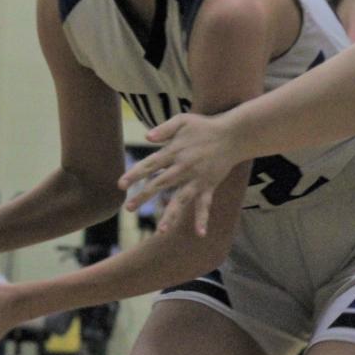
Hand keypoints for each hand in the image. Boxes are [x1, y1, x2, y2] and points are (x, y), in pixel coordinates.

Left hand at [118, 112, 237, 235]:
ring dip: (171, 215)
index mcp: (174, 152)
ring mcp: (196, 179)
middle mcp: (183, 168)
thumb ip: (164, 129)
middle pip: (160, 184)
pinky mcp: (209, 185)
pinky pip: (205, 204)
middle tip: (128, 208)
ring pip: (181, 200)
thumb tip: (146, 137)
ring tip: (161, 231)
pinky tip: (200, 234)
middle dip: (143, 196)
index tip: (121, 185)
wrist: (233, 135)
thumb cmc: (205, 126)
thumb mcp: (183, 120)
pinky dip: (202, 218)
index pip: (150, 165)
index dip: (134, 175)